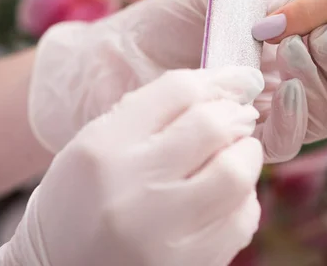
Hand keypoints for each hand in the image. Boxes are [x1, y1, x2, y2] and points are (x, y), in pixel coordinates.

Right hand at [0, 67, 264, 265]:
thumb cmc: (80, 200)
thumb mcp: (96, 145)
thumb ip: (150, 113)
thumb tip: (218, 88)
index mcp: (103, 148)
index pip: (176, 92)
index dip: (215, 80)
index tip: (232, 82)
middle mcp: (132, 188)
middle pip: (211, 127)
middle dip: (236, 115)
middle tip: (238, 118)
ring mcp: (161, 232)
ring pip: (236, 174)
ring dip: (246, 155)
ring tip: (236, 154)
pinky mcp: (187, 264)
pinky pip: (241, 219)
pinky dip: (243, 199)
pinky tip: (225, 196)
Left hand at [29, 0, 326, 161]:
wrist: (104, 67)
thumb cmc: (151, 28)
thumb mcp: (209, 4)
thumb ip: (262, 2)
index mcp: (271, 50)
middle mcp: (272, 86)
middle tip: (312, 40)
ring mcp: (257, 117)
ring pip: (321, 118)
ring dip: (319, 88)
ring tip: (293, 58)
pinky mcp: (235, 146)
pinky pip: (285, 144)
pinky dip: (295, 120)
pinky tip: (284, 93)